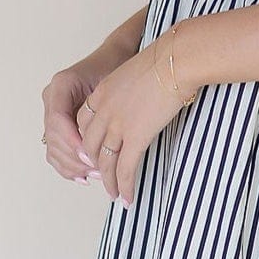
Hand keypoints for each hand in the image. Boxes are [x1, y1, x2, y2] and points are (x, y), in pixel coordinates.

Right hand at [41, 50, 121, 185]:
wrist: (113, 60)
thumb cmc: (114, 68)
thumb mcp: (110, 83)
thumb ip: (99, 110)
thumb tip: (96, 143)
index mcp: (60, 86)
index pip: (57, 119)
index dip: (71, 141)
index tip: (89, 155)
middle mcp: (51, 100)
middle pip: (53, 137)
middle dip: (74, 157)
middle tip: (97, 169)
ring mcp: (52, 114)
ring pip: (53, 148)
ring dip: (73, 166)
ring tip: (96, 175)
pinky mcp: (59, 127)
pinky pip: (56, 152)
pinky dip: (69, 167)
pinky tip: (84, 176)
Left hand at [69, 33, 196, 208]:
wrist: (174, 61)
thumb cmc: (165, 60)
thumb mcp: (136, 72)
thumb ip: (131, 87)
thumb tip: (143, 93)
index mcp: (101, 93)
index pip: (84, 125)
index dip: (88, 142)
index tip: (96, 153)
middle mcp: (103, 111)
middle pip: (90, 146)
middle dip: (95, 166)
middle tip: (103, 178)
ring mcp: (117, 126)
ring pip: (105, 162)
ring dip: (109, 182)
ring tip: (114, 195)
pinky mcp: (135, 137)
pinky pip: (124, 169)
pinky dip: (124, 186)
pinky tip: (127, 198)